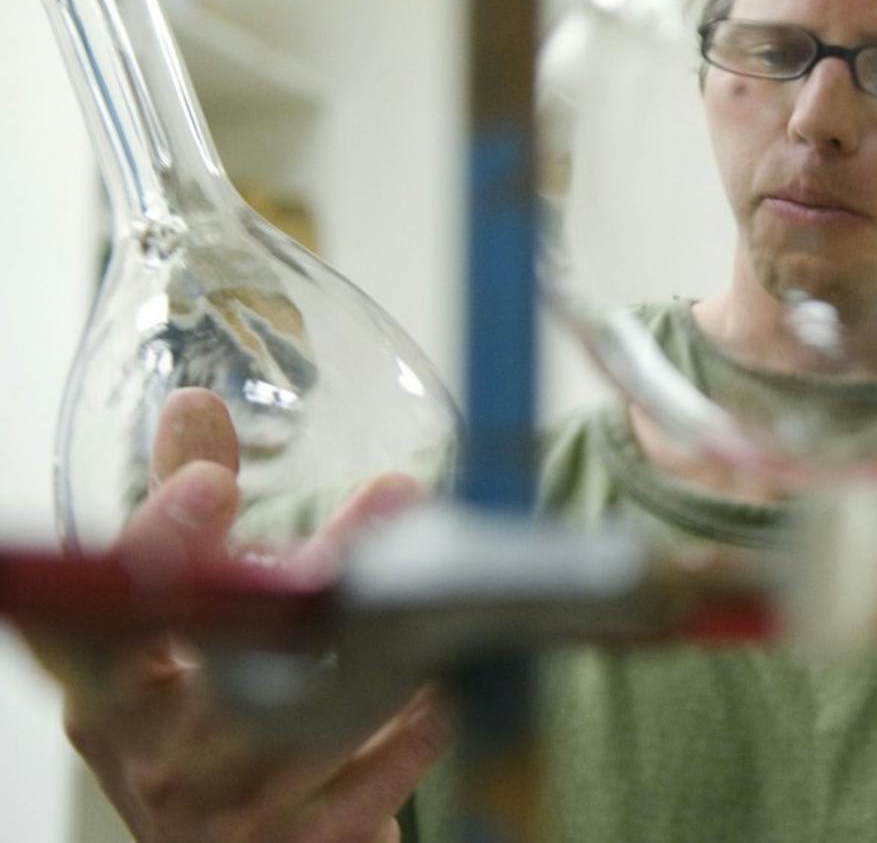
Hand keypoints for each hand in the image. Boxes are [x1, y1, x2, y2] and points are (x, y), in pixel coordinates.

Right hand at [26, 389, 452, 842]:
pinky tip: (441, 689)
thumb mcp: (168, 627)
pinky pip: (366, 793)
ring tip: (436, 574)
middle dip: (312, 577)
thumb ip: (176, 519)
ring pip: (312, 724)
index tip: (215, 482)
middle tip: (389, 497)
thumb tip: (195, 405)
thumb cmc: (190, 717)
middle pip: (230, 662)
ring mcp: (226, 815)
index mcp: (108, 696)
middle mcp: (157, 759)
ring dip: (388, 644)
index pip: (105, 619)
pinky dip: (410, 737)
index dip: (155, 549)